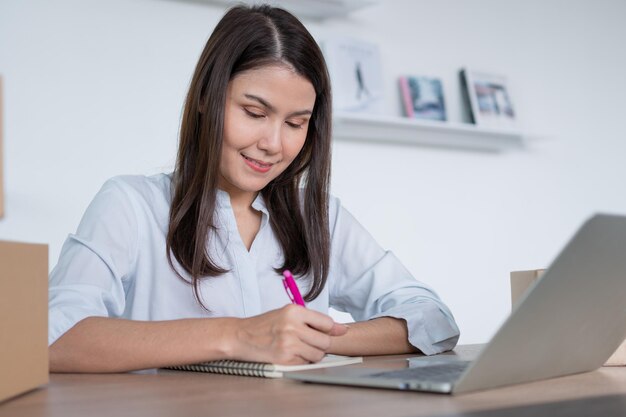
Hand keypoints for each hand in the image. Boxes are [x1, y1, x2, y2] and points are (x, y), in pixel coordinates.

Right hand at [227, 305, 348, 364]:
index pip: (327, 323)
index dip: (332, 330)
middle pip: (325, 342)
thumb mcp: (287, 314)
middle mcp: (292, 326)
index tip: (334, 333)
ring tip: (299, 348)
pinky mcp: (283, 359)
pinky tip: (290, 354)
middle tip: (311, 342)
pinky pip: (305, 363)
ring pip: (317, 355)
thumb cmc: (265, 325)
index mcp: (294, 310)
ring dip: (312, 354)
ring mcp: (288, 344)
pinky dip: (301, 361)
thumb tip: (342, 329)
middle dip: (322, 345)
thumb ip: (313, 320)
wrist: (240, 336)